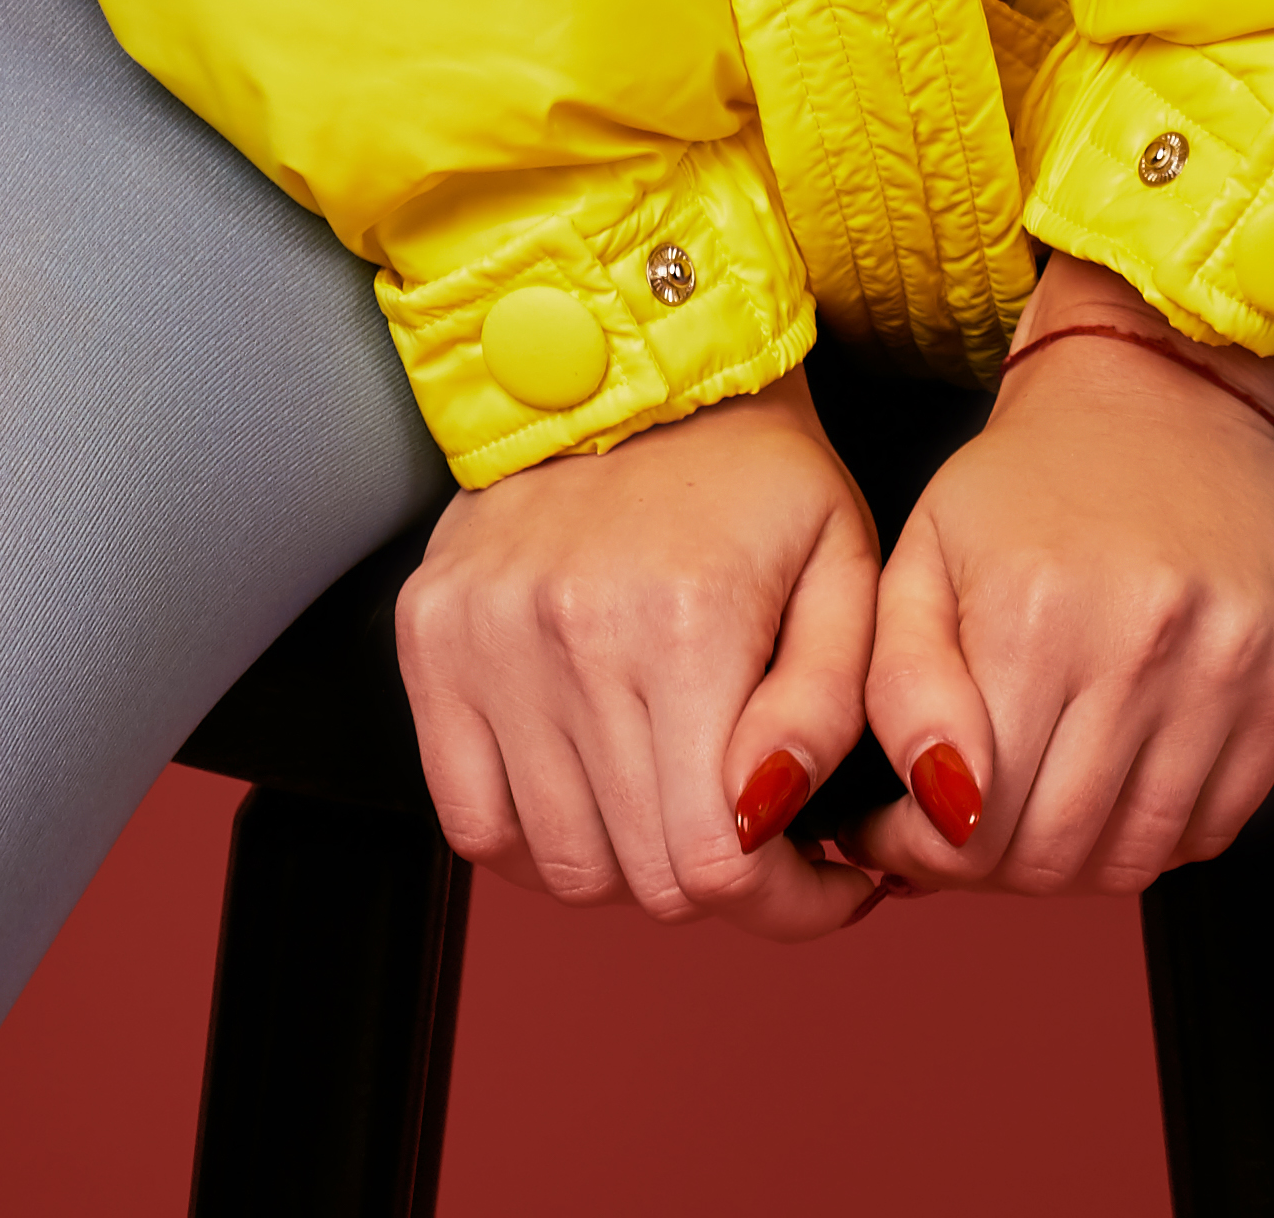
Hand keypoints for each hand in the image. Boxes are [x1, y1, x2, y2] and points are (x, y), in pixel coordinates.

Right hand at [395, 376, 883, 934]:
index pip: (715, 866)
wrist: (636, 367)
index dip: (783, 907)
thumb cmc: (758, 479)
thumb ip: (828, 708)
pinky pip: (469, 820)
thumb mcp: (845, 570)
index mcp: (685, 621)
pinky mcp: (429, 638)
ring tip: (673, 797)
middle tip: (752, 832)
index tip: (818, 882)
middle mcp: (568, 636)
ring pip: (553, 866)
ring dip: (626, 864)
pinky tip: (589, 792)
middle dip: (716, 881)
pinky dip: (532, 838)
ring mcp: (483, 640)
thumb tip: (770, 820)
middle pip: (636, 880)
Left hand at [849, 256, 1273, 896]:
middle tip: (975, 827)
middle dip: (998, 866)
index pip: (972, 824)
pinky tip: (1124, 772)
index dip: (926, 854)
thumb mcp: (921, 554)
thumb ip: (901, 688)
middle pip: (1059, 853)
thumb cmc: (1030, 478)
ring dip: (1080, 858)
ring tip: (1047, 798)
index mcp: (1033, 608)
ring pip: (1141, 856)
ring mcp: (1233, 660)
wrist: (1168, 385)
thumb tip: (942, 812)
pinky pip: (1220, 825)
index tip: (907, 835)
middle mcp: (1144, 639)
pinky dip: (1161, 830)